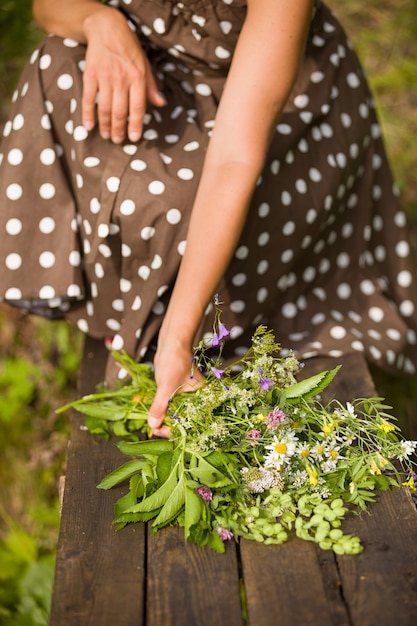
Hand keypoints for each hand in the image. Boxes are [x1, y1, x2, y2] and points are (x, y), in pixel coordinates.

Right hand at [82, 8, 165, 142]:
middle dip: (119, 129)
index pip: (138, 107)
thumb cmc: (129, 49)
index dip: (136, 125)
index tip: (134, 138)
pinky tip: (88, 125)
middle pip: (120, 111)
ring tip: (107, 135)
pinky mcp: (91, 74)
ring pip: (105, 108)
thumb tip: (160, 103)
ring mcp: (105, 77)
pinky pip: (89, 98)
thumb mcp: (145, 65)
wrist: (107, 28)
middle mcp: (122, 79)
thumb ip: (151, 86)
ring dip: (106, 125)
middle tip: (117, 141)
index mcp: (137, 78)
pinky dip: (88, 113)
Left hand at [148, 339, 203, 437]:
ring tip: (152, 423)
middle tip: (153, 428)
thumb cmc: (175, 360)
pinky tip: (153, 413)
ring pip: (175, 412)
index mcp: (201, 398)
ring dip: (164, 418)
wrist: (172, 341)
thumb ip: (160, 406)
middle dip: (168, 425)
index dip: (175, 429)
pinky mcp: (176, 390)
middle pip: (182, 419)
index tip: (159, 431)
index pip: (190, 421)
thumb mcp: (166, 386)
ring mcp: (185, 394)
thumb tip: (153, 425)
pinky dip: (162, 409)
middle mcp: (195, 398)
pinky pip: (170, 404)